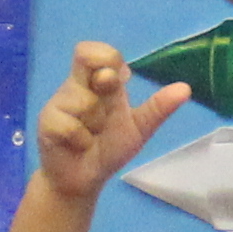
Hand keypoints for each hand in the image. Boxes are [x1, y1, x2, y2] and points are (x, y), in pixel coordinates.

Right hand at [30, 41, 187, 207]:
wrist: (83, 180)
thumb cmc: (107, 149)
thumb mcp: (138, 128)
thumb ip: (157, 108)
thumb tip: (186, 88)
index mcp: (96, 82)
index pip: (96, 51)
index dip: (109, 57)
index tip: (120, 79)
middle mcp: (76, 86)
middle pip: (84, 56)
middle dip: (105, 79)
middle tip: (108, 98)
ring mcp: (58, 103)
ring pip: (85, 101)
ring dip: (97, 124)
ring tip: (92, 136)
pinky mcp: (47, 124)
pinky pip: (71, 126)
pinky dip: (82, 140)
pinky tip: (79, 146)